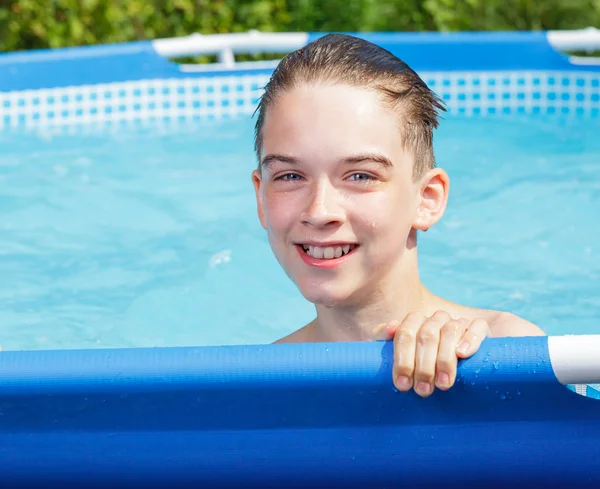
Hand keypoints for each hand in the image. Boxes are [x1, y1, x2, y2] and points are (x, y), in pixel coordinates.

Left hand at [371, 311, 489, 397]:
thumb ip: (383, 338)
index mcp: (414, 321)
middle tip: (423, 390)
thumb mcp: (396, 353)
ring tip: (443, 385)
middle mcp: (435, 319)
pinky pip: (477, 327)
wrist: (445, 365)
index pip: (405, 334)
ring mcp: (457, 321)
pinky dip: (470, 339)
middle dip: (423, 366)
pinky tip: (463, 354)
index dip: (402, 360)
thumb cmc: (416, 362)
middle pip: (427, 335)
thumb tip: (390, 328)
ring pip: (450, 332)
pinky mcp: (479, 328)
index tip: (402, 384)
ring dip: (445, 360)